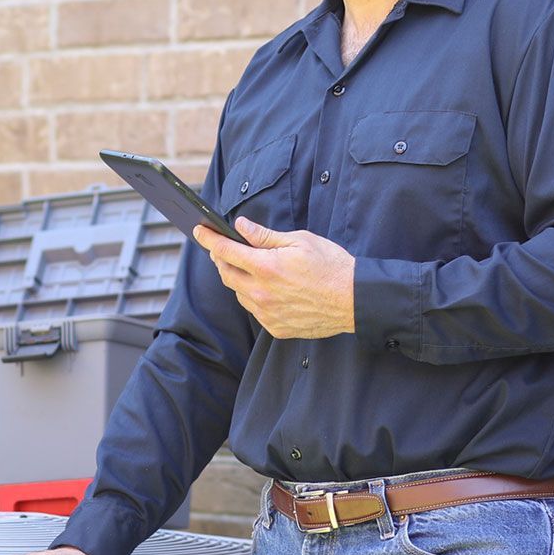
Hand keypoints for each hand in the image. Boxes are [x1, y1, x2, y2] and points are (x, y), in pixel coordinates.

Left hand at [193, 216, 356, 338]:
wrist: (354, 300)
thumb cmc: (331, 266)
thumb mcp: (299, 240)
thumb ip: (265, 235)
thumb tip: (241, 226)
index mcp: (266, 266)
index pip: (224, 251)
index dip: (208, 239)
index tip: (199, 230)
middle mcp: (261, 292)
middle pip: (225, 274)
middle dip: (220, 258)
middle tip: (223, 248)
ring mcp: (267, 313)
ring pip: (238, 294)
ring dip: (238, 279)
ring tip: (252, 267)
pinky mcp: (276, 327)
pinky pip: (255, 310)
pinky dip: (254, 297)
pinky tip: (268, 289)